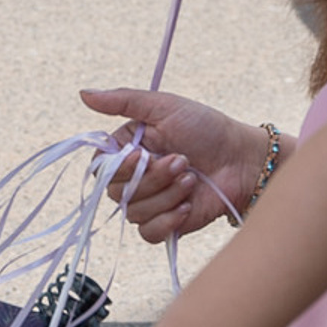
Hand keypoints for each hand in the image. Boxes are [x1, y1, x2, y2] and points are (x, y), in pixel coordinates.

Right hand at [80, 86, 275, 244]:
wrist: (243, 160)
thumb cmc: (207, 128)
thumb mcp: (164, 106)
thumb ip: (123, 101)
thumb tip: (83, 93)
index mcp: (127, 150)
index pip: (101, 168)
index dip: (119, 167)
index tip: (141, 155)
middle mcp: (133, 178)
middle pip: (116, 193)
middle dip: (153, 178)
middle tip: (182, 161)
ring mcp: (149, 203)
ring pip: (134, 212)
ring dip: (167, 195)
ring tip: (192, 178)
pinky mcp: (165, 224)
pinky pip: (149, 233)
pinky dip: (168, 219)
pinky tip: (188, 205)